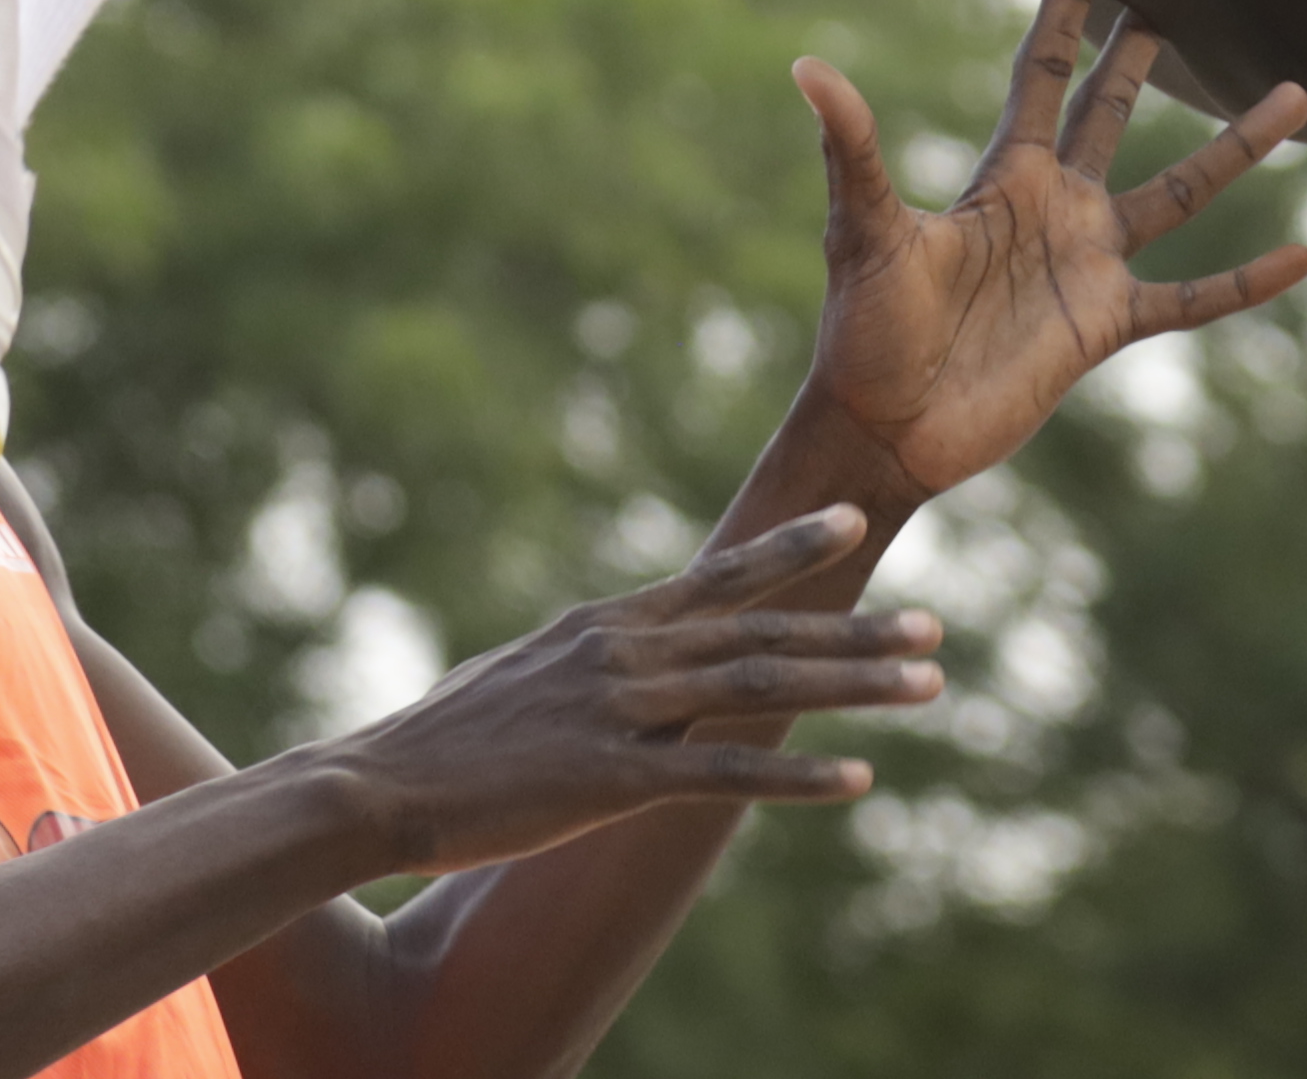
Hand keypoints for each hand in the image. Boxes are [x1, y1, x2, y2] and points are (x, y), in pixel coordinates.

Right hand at [299, 505, 942, 874]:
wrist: (373, 787)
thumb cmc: (444, 741)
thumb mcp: (524, 676)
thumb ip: (584, 659)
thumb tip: (613, 646)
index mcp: (607, 625)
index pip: (717, 576)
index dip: (789, 549)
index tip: (853, 518)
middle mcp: (625, 652)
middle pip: (763, 631)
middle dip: (854, 630)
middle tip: (933, 629)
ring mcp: (621, 712)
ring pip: (761, 688)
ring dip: (852, 685)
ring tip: (928, 686)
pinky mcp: (610, 779)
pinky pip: (722, 775)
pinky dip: (796, 777)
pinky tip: (858, 781)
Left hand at [789, 0, 1306, 510]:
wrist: (887, 428)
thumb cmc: (864, 329)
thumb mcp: (865, 231)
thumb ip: (854, 148)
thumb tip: (808, 68)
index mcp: (1002, 176)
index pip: (1041, 80)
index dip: (1060, 22)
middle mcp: (1054, 208)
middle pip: (1110, 114)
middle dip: (1137, 58)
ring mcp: (1087, 264)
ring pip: (1181, 190)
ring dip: (1238, 146)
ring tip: (1295, 95)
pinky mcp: (1107, 325)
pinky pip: (1195, 298)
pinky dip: (1249, 281)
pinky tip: (1306, 256)